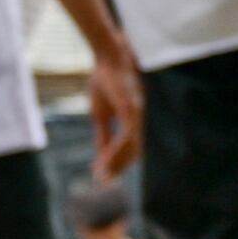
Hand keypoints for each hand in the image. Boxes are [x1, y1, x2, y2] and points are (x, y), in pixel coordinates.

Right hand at [86, 44, 141, 182]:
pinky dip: (116, 150)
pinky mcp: (130, 108)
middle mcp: (137, 118)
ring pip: (132, 147)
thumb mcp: (100, 112)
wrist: (107, 56)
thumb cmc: (103, 80)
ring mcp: (136, 113)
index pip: (129, 148)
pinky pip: (126, 135)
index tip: (103, 177)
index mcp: (131, 119)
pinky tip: (105, 159)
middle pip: (134, 151)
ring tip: (103, 175)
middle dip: (119, 168)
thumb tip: (101, 154)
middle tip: (104, 182)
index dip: (117, 163)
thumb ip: (103, 133)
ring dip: (117, 163)